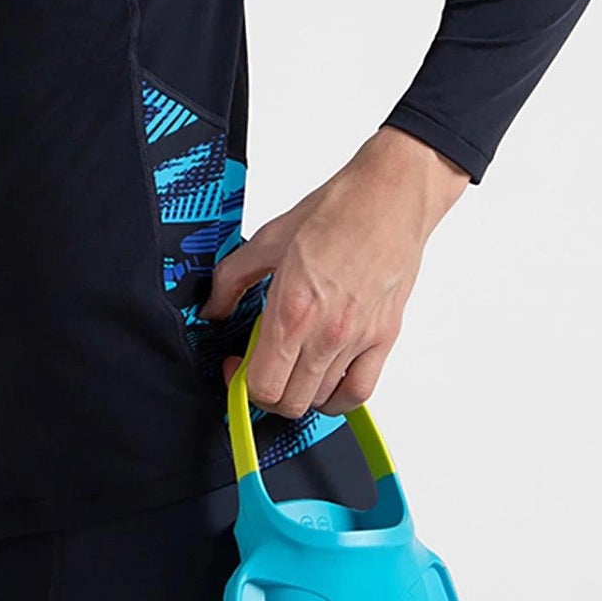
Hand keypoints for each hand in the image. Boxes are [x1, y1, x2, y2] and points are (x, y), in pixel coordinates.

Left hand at [199, 126, 468, 418]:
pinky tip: (326, 377)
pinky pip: (360, 392)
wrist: (389, 198)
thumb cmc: (337, 212)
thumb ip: (232, 279)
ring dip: (300, 390)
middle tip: (260, 365)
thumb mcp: (268, 240)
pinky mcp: (385, 338)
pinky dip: (339, 396)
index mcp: (293, 310)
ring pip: (322, 400)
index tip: (236, 365)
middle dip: (266, 391)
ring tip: (292, 363)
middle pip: (290, 402)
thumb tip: (213, 308)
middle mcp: (327, 333)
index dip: (241, 382)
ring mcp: (359, 340)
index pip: (262, 384)